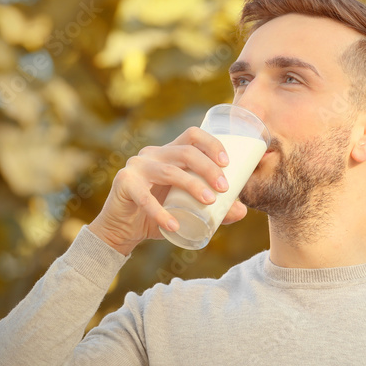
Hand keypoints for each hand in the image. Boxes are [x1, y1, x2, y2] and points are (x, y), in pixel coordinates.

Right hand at [87, 127, 248, 254]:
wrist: (123, 229)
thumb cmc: (159, 214)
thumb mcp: (188, 209)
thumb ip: (214, 209)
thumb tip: (242, 211)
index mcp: (169, 152)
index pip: (192, 136)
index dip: (212, 143)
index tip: (228, 162)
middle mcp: (153, 154)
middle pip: (186, 152)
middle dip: (209, 168)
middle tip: (224, 188)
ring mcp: (137, 167)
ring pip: (170, 171)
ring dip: (193, 185)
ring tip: (209, 202)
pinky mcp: (125, 184)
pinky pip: (146, 198)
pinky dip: (162, 213)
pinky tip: (174, 225)